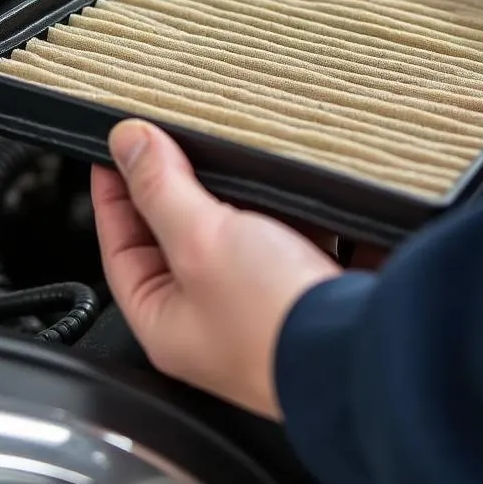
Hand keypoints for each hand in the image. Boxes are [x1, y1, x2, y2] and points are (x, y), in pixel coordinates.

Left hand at [91, 120, 339, 419]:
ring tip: (236, 153)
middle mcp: (213, 317)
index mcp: (168, 321)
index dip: (115, 194)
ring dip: (239, 194)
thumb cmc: (276, 323)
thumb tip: (129, 145)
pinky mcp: (310, 283)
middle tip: (175, 140)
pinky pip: (292, 233)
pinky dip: (291, 206)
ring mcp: (264, 301)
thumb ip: (162, 190)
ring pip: (238, 231)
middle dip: (180, 187)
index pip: (121, 247)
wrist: (367, 344)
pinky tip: (295, 184)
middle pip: (179, 237)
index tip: (119, 149)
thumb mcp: (201, 242)